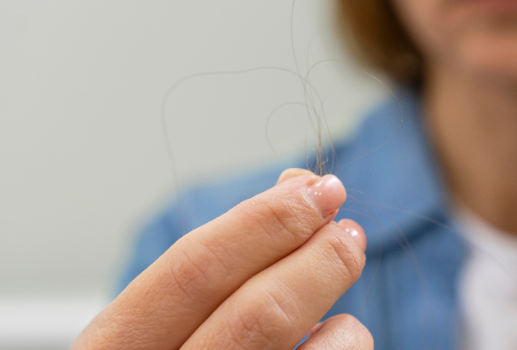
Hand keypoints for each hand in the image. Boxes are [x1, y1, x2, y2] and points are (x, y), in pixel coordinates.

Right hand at [72, 169, 371, 349]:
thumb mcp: (166, 326)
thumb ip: (222, 264)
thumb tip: (295, 187)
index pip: (192, 272)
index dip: (263, 222)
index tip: (316, 190)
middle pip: (260, 315)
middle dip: (319, 260)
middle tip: (350, 234)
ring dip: (343, 327)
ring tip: (337, 323)